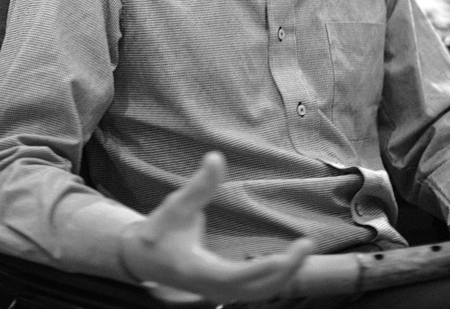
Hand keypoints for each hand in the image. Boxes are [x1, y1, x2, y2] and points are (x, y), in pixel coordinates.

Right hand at [119, 151, 311, 302]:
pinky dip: (274, 277)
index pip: (235, 277)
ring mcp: (218, 292)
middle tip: (307, 245)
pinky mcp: (223, 289)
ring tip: (303, 250)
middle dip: (285, 271)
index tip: (287, 254)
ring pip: (258, 293)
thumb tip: (215, 157)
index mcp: (196, 270)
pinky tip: (287, 259)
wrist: (142, 257)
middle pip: (255, 290)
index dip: (261, 267)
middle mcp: (210, 288)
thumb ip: (198, 185)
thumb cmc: (159, 230)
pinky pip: (254, 289)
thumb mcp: (176, 205)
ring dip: (283, 275)